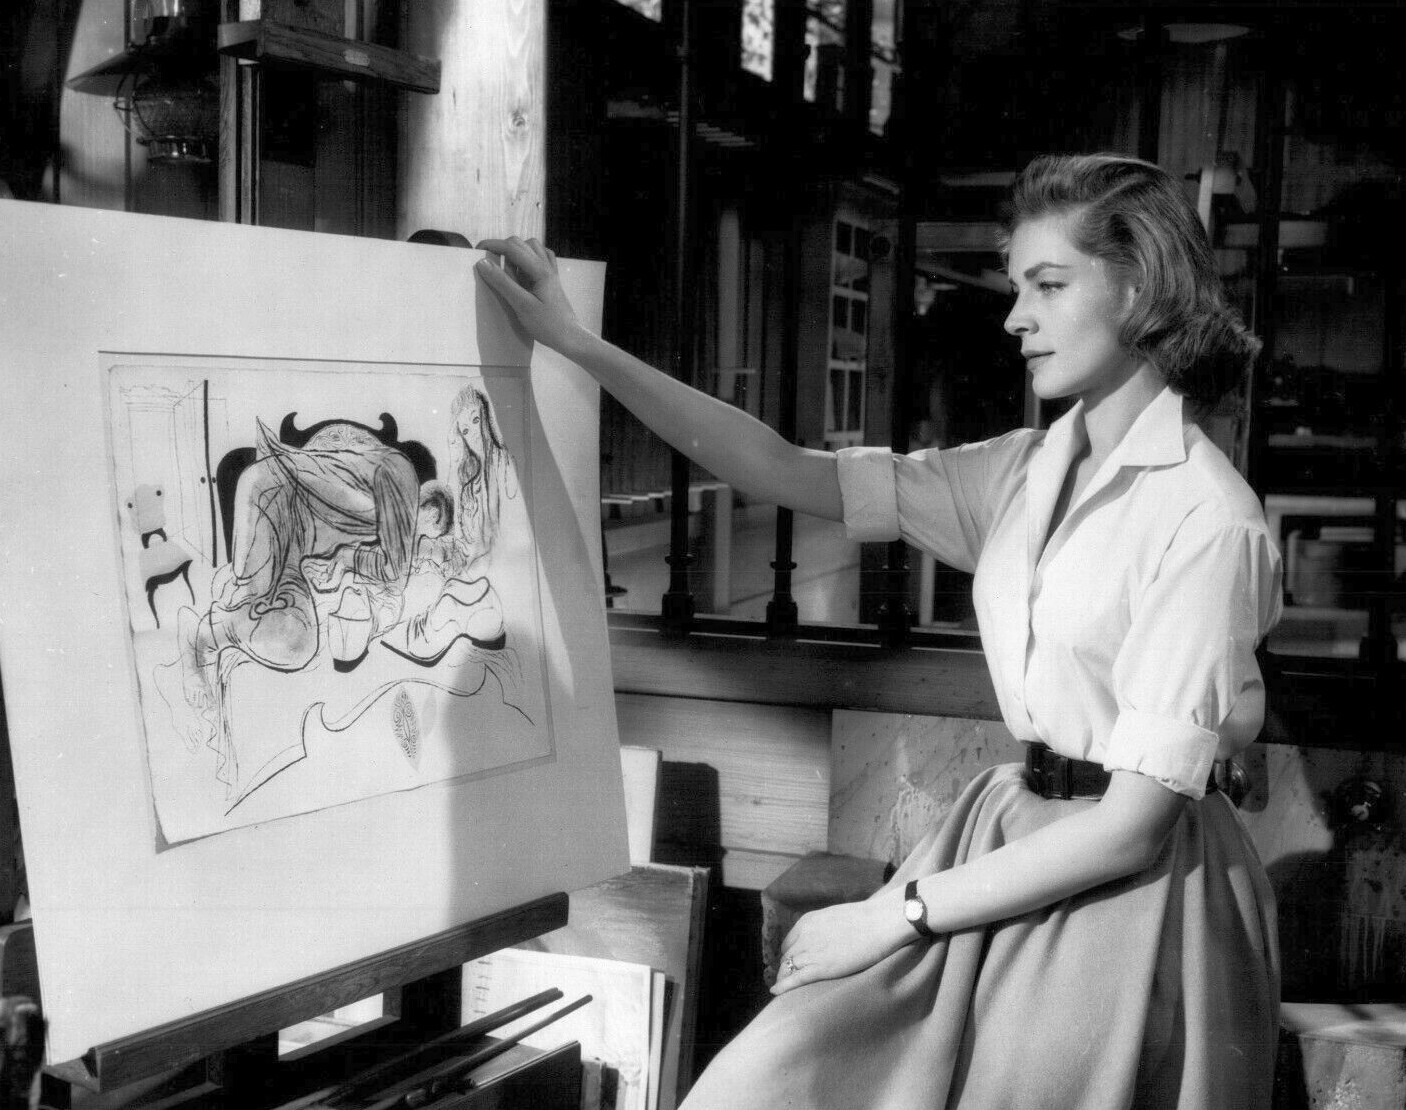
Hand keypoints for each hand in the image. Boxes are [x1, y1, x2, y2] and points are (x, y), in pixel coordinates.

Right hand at [474, 236, 584, 355]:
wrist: (569, 337)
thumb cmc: (547, 324)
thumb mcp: (521, 305)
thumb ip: (503, 283)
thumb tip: (482, 263)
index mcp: (540, 270)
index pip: (512, 247)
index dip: (493, 245)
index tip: (477, 250)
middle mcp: (547, 265)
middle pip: (521, 243)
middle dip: (502, 247)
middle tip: (489, 262)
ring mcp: (551, 271)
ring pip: (531, 247)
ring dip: (515, 252)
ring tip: (506, 269)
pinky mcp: (552, 279)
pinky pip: (540, 257)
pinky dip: (528, 257)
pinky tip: (522, 270)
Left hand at [772, 890, 912, 995]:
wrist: (879, 923)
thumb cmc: (865, 919)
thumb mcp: (834, 917)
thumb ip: (823, 928)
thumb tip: (824, 939)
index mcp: (806, 921)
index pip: (789, 942)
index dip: (790, 954)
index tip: (793, 962)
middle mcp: (803, 936)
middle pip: (787, 956)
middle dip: (786, 967)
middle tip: (788, 977)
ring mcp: (811, 952)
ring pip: (788, 968)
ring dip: (784, 978)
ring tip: (782, 987)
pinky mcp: (820, 968)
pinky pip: (795, 979)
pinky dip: (783, 986)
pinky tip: (775, 991)